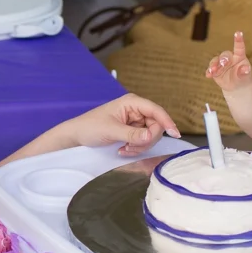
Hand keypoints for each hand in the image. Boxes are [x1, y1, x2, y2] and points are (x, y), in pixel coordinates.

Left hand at [59, 93, 179, 156]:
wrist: (77, 135)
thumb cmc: (90, 127)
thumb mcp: (111, 130)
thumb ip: (132, 134)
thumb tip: (151, 136)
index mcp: (132, 102)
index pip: (156, 110)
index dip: (167, 122)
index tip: (174, 134)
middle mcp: (136, 110)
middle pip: (156, 125)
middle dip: (147, 140)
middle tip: (131, 147)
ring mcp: (135, 121)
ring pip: (150, 135)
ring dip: (140, 146)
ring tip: (124, 149)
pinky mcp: (132, 131)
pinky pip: (143, 141)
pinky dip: (136, 148)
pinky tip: (123, 149)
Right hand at [206, 32, 251, 92]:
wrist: (237, 86)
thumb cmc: (243, 78)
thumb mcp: (246, 76)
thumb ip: (244, 72)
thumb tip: (246, 69)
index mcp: (239, 57)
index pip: (239, 47)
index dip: (238, 40)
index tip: (238, 32)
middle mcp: (229, 58)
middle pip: (225, 54)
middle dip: (223, 58)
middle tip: (223, 62)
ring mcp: (221, 64)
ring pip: (216, 61)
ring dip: (214, 65)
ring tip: (213, 70)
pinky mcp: (215, 71)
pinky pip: (210, 69)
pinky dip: (209, 71)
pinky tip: (208, 75)